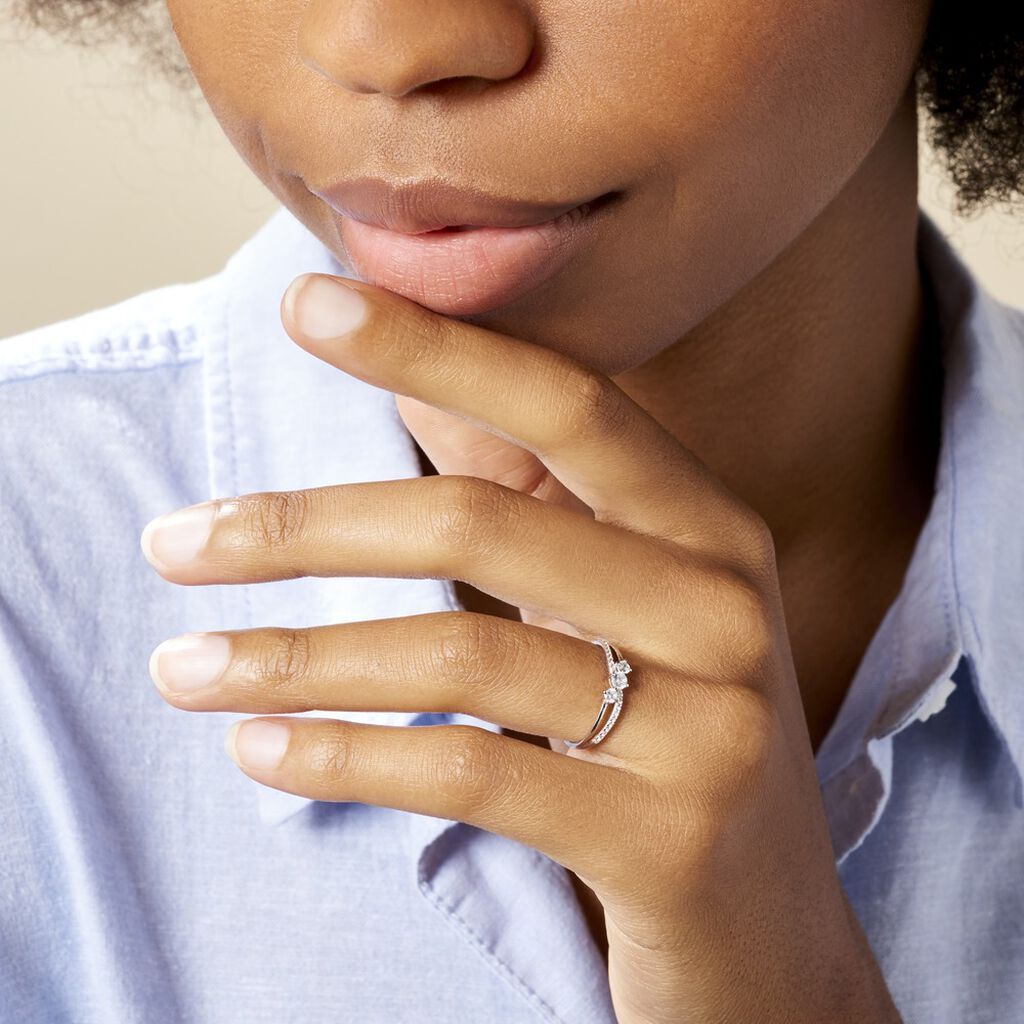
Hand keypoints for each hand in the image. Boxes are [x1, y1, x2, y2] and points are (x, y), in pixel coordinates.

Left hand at [140, 272, 901, 1023]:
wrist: (771, 929)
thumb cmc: (671, 738)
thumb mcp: (621, 611)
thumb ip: (532, 502)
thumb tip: (417, 380)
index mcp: (709, 528)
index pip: (564, 403)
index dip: (436, 344)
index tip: (307, 304)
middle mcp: (723, 607)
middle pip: (483, 525)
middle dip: (307, 526)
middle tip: (176, 540)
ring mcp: (709, 725)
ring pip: (463, 658)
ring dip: (296, 659)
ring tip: (186, 667)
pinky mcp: (667, 839)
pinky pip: (472, 776)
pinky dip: (348, 759)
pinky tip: (264, 751)